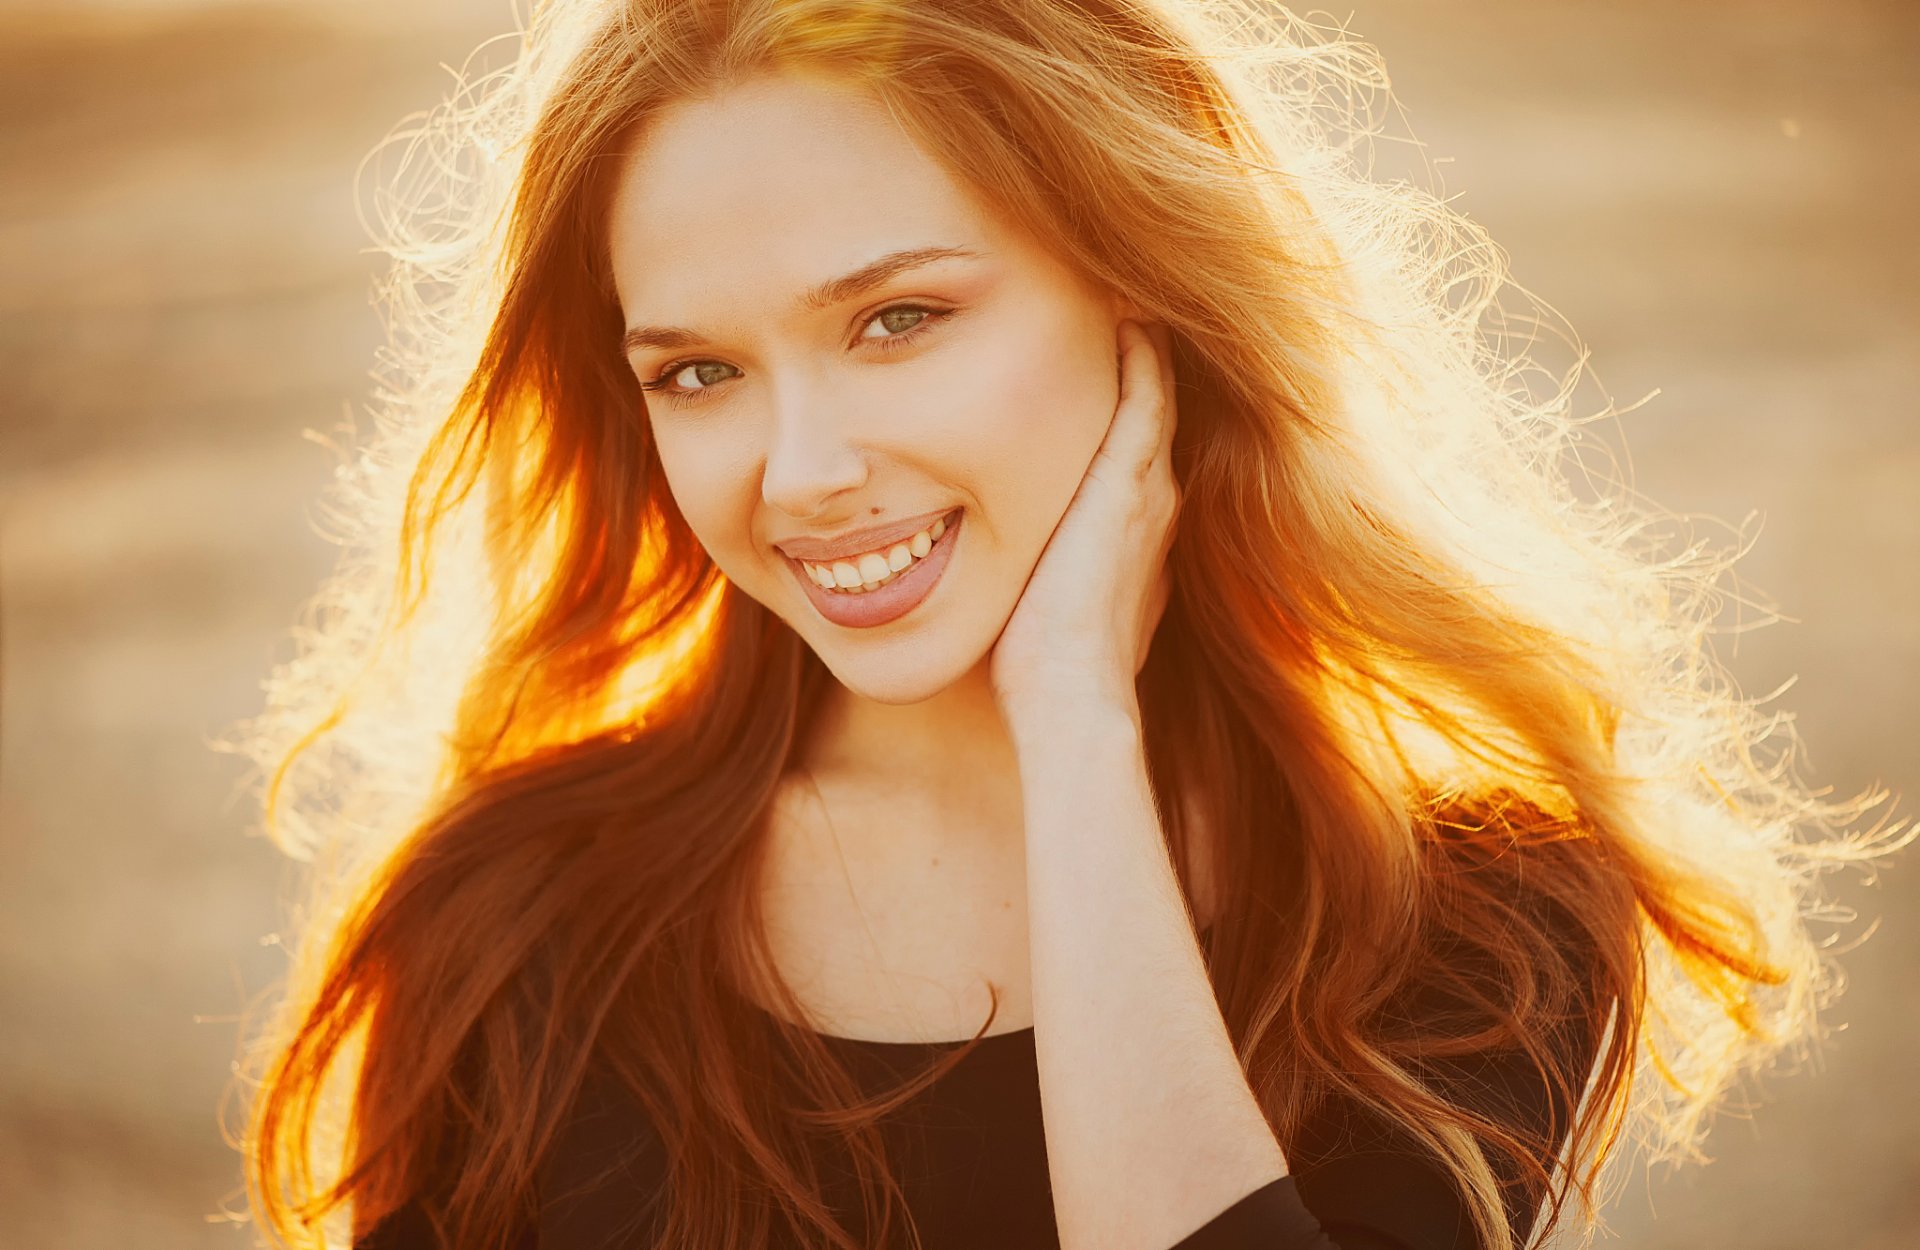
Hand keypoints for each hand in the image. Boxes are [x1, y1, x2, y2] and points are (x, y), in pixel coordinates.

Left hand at [989, 318, 1181, 724]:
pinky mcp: (1132, 477)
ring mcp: (1150, 485)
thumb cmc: (1041, 666)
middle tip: (1113, 294)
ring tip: (1116, 284)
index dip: (1118, 394)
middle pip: (1151, 403)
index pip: (1133, 441)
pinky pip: (1147, 386)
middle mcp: (1155, 498)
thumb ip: (1036, 568)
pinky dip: (1139, 343)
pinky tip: (1121, 299)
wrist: (1069, 693)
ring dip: (1138, 337)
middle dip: (1134, 353)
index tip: (1096, 349)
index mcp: (1134, 527)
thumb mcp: (1044, 600)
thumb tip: (994, 561)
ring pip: (1154, 387)